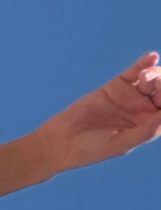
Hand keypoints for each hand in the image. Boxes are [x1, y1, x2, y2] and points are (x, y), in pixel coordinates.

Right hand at [33, 52, 160, 169]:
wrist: (60, 141)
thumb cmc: (90, 150)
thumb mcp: (121, 143)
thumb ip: (146, 131)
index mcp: (148, 126)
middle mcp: (143, 110)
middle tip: (155, 84)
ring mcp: (131, 97)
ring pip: (152, 80)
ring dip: (155, 75)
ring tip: (144, 79)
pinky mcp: (116, 86)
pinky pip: (135, 71)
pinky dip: (144, 63)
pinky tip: (151, 57)